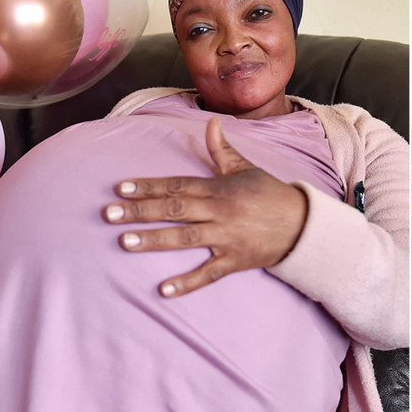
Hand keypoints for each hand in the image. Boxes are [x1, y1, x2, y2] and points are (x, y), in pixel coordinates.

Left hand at [103, 117, 307, 297]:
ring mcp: (227, 238)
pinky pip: (208, 273)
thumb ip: (222, 150)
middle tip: (109, 214)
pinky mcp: (235, 260)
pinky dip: (187, 282)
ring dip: (154, 240)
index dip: (148, 186)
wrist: (303, 225)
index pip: (177, 185)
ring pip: (185, 239)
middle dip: (140, 211)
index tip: (120, 188)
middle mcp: (220, 212)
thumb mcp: (246, 169)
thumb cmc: (271, 195)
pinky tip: (164, 289)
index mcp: (219, 189)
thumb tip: (211, 122)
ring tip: (125, 242)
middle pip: (174, 210)